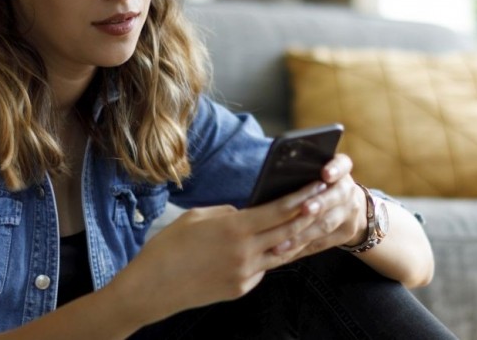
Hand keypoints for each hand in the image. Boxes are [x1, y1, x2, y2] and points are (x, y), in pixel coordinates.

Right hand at [102, 180, 328, 323]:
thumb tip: (247, 213)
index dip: (302, 197)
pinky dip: (269, 255)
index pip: (279, 210)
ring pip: (281, 252)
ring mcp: (245, 274)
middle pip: (288, 230)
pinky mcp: (241, 288)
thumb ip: (227, 213)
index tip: (317, 186)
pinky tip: (274, 246)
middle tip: (324, 201)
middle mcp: (245, 252)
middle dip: (309, 214)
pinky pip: (263, 268)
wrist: (151, 289)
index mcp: (234, 229)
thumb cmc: (167, 249)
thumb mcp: (196, 217)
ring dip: (296, 237)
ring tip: (309, 223)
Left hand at [286, 153, 366, 259]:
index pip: (342, 165)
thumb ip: (305, 170)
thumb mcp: (319, 170)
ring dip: (303, 234)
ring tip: (282, 244)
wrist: (351, 206)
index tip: (326, 174)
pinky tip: (284, 253)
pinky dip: (301, 248)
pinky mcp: (345, 233)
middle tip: (304, 209)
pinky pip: (321, 243)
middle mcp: (349, 190)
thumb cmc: (321, 183)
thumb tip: (272, 170)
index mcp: (342, 169)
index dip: (335, 169)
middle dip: (319, 204)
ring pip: (326, 224)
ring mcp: (350, 213)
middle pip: (336, 196)